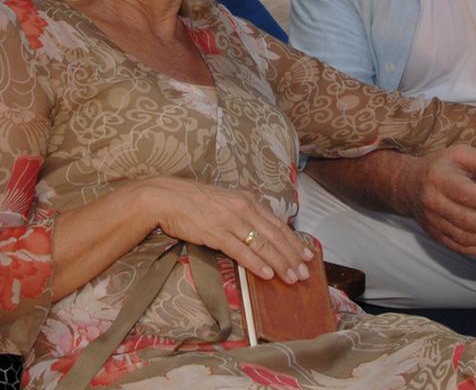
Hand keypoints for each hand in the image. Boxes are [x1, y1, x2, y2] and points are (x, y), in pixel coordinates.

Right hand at [138, 178, 312, 282]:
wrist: (167, 197)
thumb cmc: (194, 201)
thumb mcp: (226, 202)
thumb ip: (244, 214)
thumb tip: (261, 232)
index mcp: (248, 200)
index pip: (278, 224)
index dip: (294, 241)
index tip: (307, 255)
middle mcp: (243, 208)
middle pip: (275, 235)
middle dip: (292, 256)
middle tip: (305, 273)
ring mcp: (230, 220)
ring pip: (262, 244)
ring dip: (280, 262)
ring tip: (292, 277)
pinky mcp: (216, 232)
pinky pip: (241, 250)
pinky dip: (256, 263)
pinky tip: (267, 274)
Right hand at [397, 145, 475, 257]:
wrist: (409, 184)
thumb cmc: (440, 167)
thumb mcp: (459, 154)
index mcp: (439, 178)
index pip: (465, 193)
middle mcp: (433, 201)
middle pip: (465, 220)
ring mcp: (433, 221)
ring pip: (463, 237)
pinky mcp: (435, 234)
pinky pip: (458, 247)